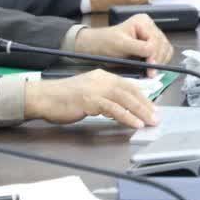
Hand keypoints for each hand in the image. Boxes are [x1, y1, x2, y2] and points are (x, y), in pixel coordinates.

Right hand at [24, 69, 157, 128]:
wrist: (43, 97)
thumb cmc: (63, 98)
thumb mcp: (88, 94)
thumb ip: (104, 99)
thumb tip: (120, 109)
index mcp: (102, 76)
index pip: (128, 85)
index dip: (142, 97)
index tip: (152, 108)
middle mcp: (101, 79)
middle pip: (130, 91)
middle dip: (145, 105)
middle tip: (156, 117)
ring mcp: (95, 89)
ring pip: (124, 99)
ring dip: (140, 111)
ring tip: (150, 121)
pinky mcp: (89, 100)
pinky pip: (113, 108)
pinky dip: (126, 116)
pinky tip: (134, 123)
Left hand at [76, 14, 173, 68]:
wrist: (98, 46)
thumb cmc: (106, 43)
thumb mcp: (121, 44)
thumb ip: (138, 47)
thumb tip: (152, 53)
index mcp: (143, 21)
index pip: (155, 40)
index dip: (154, 54)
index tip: (150, 67)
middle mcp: (150, 26)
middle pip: (163, 44)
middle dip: (158, 59)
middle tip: (151, 73)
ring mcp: (152, 35)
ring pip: (166, 49)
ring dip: (160, 61)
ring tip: (150, 71)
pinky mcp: (153, 44)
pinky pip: (164, 53)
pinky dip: (161, 61)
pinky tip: (152, 67)